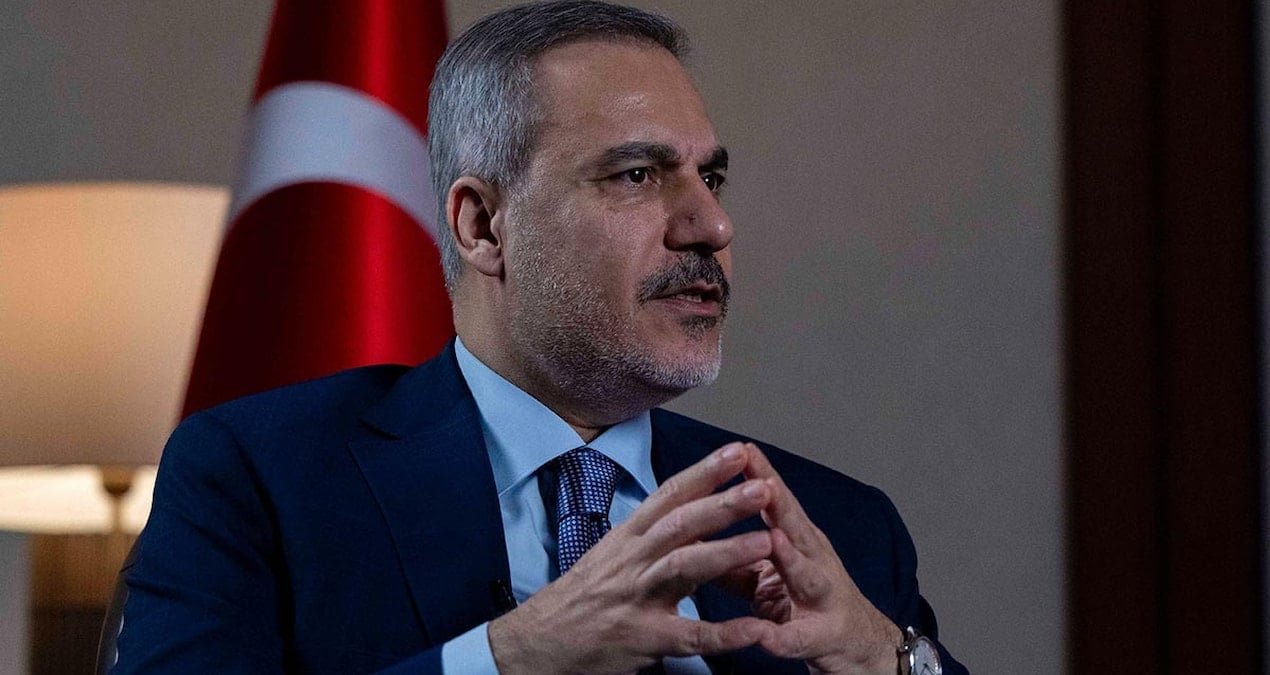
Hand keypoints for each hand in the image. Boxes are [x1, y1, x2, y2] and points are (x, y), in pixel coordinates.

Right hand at [487, 442, 776, 673]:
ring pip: (685, 568)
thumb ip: (653, 533)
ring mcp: (639, 598)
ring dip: (728, 553)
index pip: (670, 495)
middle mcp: (634, 560)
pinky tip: (756, 630)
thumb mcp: (613, 553)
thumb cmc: (584, 596)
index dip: (705, 472)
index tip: (738, 451)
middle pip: (682, 524)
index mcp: (629, 537)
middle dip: (724, 503)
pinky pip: (690, 635)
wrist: (542, 641)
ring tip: (767, 542)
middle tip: (764, 487)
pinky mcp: (645, 639)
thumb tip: (694, 505)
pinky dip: (725, 633)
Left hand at [739, 444, 902, 674]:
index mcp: (798, 542)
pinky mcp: (824, 638)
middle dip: (779, 504)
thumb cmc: (811, 602)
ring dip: (791, 558)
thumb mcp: (772, 575)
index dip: (761, 475)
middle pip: (796, 527)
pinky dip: (783, 637)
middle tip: (761, 480)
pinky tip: (766, 636)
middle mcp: (815, 562)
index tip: (740, 448)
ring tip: (773, 541)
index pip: (778, 502)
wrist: (861, 647)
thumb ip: (736, 558)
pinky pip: (800, 638)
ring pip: (807, 575)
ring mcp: (823, 599)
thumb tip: (695, 538)